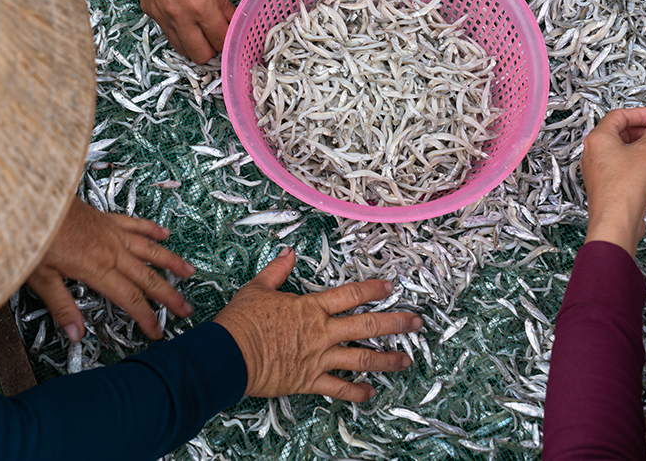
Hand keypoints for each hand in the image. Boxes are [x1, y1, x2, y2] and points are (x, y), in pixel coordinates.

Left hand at [27, 197, 194, 340]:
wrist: (32, 201)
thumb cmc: (32, 238)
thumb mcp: (41, 279)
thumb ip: (62, 307)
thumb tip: (76, 335)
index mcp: (97, 268)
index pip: (129, 298)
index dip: (146, 317)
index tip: (157, 331)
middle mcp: (111, 250)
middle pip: (147, 277)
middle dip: (168, 295)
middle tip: (185, 309)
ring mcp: (111, 232)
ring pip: (149, 249)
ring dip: (171, 262)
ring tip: (189, 271)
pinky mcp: (106, 219)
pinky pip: (136, 224)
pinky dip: (152, 229)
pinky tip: (165, 233)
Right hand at [136, 0, 234, 64]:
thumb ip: (223, 3)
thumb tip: (232, 19)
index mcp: (202, 7)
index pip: (220, 40)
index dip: (228, 40)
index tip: (230, 35)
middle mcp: (181, 17)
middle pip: (200, 55)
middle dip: (211, 49)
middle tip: (215, 37)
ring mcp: (163, 17)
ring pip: (181, 49)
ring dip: (193, 44)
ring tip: (199, 31)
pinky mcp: (151, 13)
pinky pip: (166, 32)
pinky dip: (177, 31)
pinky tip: (183, 18)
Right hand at [214, 248, 420, 401]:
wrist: (230, 355)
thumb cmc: (242, 322)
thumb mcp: (258, 288)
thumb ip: (277, 271)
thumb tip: (288, 253)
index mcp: (311, 307)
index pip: (350, 294)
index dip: (373, 288)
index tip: (390, 286)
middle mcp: (321, 332)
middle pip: (367, 326)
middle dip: (395, 323)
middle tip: (416, 323)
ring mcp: (319, 358)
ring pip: (361, 359)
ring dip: (386, 360)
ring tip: (405, 360)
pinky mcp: (310, 380)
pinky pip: (339, 388)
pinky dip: (356, 392)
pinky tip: (370, 392)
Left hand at [580, 108, 645, 256]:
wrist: (616, 220)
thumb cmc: (624, 188)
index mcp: (598, 138)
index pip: (620, 115)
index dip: (643, 113)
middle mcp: (593, 152)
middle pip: (620, 131)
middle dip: (645, 129)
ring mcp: (598, 169)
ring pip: (623, 149)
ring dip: (645, 145)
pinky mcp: (606, 184)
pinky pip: (623, 164)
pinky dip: (639, 160)